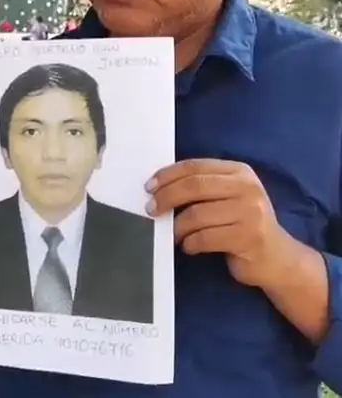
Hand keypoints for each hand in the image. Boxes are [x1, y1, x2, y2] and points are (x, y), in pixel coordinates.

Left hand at [147, 158, 292, 287]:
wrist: (278, 259)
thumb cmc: (243, 225)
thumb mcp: (228, 198)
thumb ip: (202, 188)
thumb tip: (159, 188)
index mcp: (240, 172)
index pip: (195, 167)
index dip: (168, 175)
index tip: (149, 187)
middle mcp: (248, 188)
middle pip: (194, 186)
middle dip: (166, 197)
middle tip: (151, 209)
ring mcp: (250, 212)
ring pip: (196, 214)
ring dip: (177, 227)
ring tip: (175, 235)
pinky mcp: (249, 237)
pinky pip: (205, 238)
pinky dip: (190, 243)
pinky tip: (190, 246)